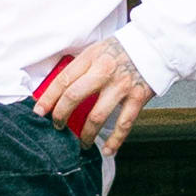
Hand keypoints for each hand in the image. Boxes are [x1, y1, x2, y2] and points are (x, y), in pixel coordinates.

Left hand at [31, 46, 151, 147]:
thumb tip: (61, 90)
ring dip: (86, 134)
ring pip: (96, 116)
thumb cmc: (124, 49)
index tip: (39, 112)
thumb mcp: (98, 49)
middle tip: (57, 126)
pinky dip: (115, 140)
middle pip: (73, 97)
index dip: (48, 98)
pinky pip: (124, 124)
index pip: (63, 80)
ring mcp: (122, 85)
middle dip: (61, 116)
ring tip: (82, 142)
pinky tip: (108, 150)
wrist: (156, 45)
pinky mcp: (138, 97)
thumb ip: (82, 67)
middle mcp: (104, 71)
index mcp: (92, 57)